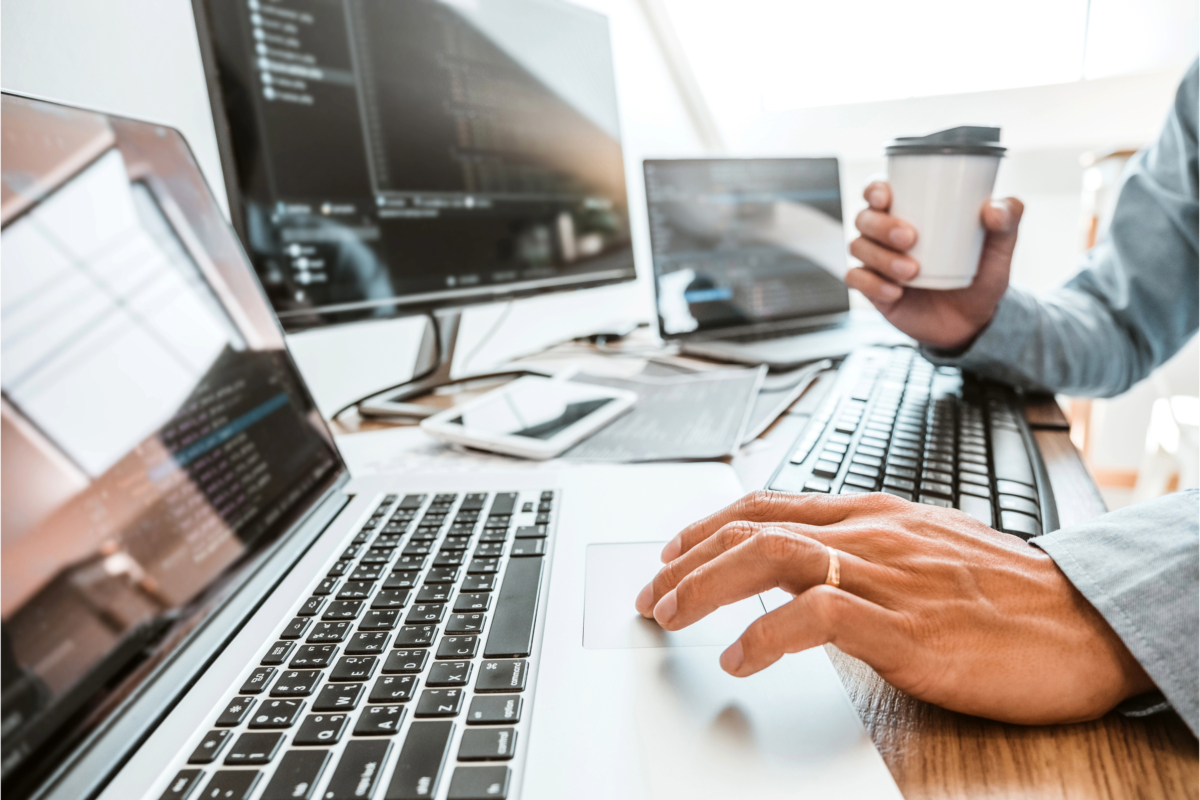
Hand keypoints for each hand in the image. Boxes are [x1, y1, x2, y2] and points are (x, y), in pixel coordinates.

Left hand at [634, 491, 1153, 724]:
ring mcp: (888, 576)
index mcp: (876, 515)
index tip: (673, 552)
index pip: (770, 505)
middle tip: (653, 593)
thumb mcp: (927, 553)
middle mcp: (873, 534)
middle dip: (690, 557)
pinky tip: (739, 656)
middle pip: (756, 526)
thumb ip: (869, 553)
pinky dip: (765, 634)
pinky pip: (816, 615)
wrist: (1087, 621)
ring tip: (672, 613)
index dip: (709, 526)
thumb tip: (812, 569)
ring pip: (773, 556)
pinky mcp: (906, 626)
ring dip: (709, 584)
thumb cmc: (1012, 595)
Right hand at [847, 181, 1023, 350]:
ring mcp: (877, 261)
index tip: (887, 197)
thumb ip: (1007, 222)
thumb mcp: (999, 250)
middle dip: (881, 226)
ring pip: (858, 247)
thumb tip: (992, 208)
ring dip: (881, 257)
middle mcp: (887, 234)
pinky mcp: (872, 289)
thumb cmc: (980, 276)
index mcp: (911, 212)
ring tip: (911, 271)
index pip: (879, 191)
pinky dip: (872, 284)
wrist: (971, 322)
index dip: (875, 189)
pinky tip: (895, 291)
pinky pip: (856, 280)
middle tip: (911, 238)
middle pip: (864, 218)